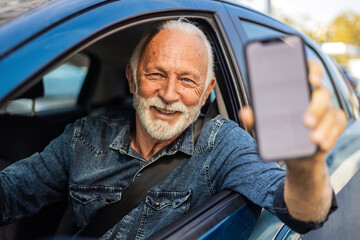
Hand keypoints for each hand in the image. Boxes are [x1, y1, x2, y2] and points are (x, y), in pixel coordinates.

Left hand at [239, 60, 346, 221]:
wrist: (292, 151)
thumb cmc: (278, 129)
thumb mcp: (263, 124)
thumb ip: (254, 117)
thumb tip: (243, 112)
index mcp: (298, 88)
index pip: (309, 70)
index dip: (313, 70)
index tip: (312, 79)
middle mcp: (315, 96)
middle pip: (322, 93)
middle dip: (316, 107)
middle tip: (306, 122)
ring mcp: (327, 110)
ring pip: (331, 113)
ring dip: (323, 126)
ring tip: (313, 139)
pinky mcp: (334, 124)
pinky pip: (337, 126)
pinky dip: (331, 136)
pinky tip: (322, 144)